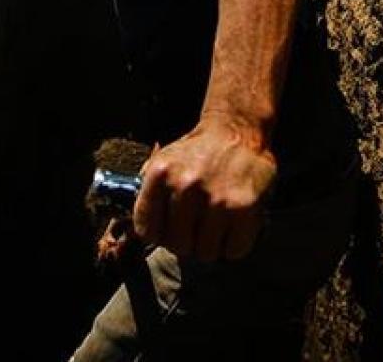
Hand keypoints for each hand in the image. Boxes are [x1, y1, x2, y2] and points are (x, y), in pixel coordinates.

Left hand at [133, 117, 276, 261]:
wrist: (237, 129)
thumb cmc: (198, 151)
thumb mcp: (163, 160)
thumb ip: (149, 191)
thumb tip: (138, 229)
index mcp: (160, 174)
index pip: (147, 230)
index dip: (159, 236)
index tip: (169, 231)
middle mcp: (185, 185)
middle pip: (178, 246)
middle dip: (187, 242)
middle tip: (197, 229)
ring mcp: (216, 198)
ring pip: (205, 253)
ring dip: (212, 245)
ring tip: (216, 226)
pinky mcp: (244, 207)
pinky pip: (234, 250)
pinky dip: (235, 245)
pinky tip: (234, 227)